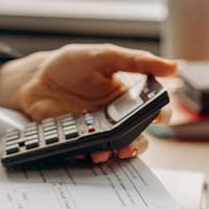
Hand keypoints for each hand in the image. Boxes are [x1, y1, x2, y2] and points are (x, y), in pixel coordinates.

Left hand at [0, 44, 177, 161]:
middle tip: (129, 145)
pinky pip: (83, 151)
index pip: (152, 111)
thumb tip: (172, 66)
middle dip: (136, 144)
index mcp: (126, 97)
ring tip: (104, 152)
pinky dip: (84, 153)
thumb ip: (135, 61)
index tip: (156, 118)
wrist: (35, 78)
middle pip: (135, 137)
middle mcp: (113, 117)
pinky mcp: (74, 138)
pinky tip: (81, 150)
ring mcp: (94, 129)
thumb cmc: (71, 64)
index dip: (159, 116)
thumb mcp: (104, 55)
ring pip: (112, 148)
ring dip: (111, 153)